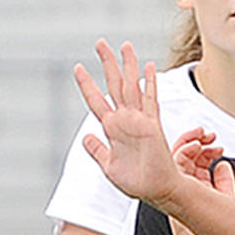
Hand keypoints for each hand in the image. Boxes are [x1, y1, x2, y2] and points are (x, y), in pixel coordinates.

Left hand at [74, 40, 181, 207]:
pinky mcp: (152, 125)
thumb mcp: (108, 166)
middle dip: (107, 63)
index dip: (87, 84)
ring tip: (124, 46)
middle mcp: (124, 119)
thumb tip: (86, 137)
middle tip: (100, 43)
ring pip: (132, 86)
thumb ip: (97, 150)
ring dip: (128, 66)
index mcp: (112, 128)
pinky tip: (148, 67)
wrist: (156, 191)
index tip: (78, 67)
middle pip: (114, 85)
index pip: (96, 100)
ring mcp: (139, 120)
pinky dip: (149, 83)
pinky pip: (150, 100)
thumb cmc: (135, 181)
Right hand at [170, 131, 224, 234]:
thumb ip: (224, 182)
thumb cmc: (212, 234)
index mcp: (193, 189)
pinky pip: (172, 162)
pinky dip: (183, 149)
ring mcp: (176, 186)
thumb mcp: (224, 200)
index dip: (205, 150)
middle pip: (185, 156)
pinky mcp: (170, 186)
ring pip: (176, 155)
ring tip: (204, 135)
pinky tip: (196, 145)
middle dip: (196, 140)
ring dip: (190, 140)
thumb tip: (223, 165)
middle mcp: (183, 186)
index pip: (194, 163)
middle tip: (209, 135)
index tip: (216, 144)